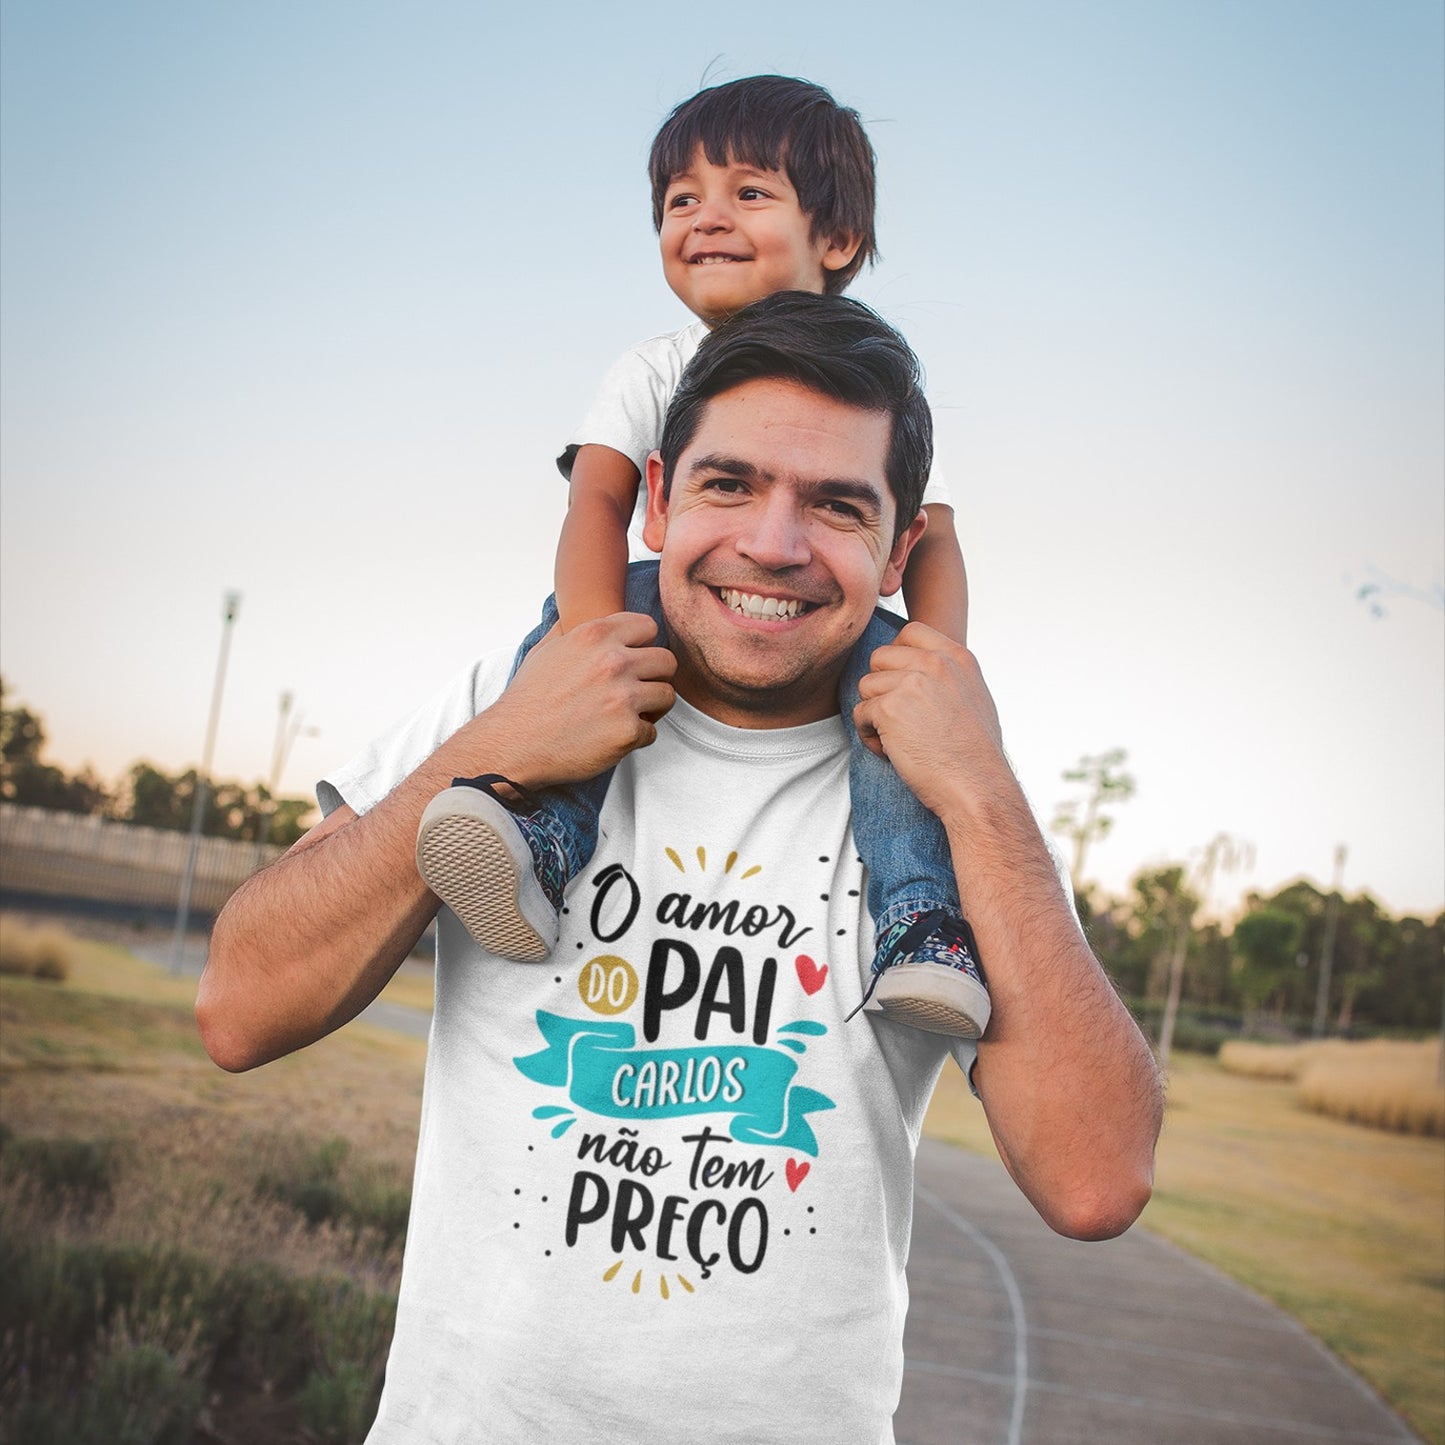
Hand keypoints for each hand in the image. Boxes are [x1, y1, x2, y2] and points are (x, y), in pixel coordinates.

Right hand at [475, 611, 675, 788]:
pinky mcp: (627, 731)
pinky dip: (636, 737)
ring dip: (651, 708)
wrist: (513, 744)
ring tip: (627, 715)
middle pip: (667, 661)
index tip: (632, 660)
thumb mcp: (545, 650)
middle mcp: (612, 662)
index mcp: (595, 636)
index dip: (643, 645)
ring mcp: (623, 697)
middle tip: (636, 691)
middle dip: (654, 676)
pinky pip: (652, 731)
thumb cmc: (527, 700)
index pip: (648, 626)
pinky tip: (611, 737)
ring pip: (666, 696)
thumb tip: (579, 615)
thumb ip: (571, 630)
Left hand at [852, 622, 1005, 819]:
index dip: (896, 656)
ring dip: (874, 715)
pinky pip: (860, 713)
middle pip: (880, 658)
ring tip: (898, 740)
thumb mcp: (973, 697)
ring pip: (866, 686)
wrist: (977, 787)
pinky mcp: (889, 708)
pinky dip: (869, 736)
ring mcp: (911, 683)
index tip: (901, 685)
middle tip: (899, 719)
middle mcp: (935, 663)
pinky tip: (892, 752)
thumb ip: (947, 676)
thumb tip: (918, 668)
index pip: (911, 632)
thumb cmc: (976, 754)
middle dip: (881, 688)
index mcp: (957, 657)